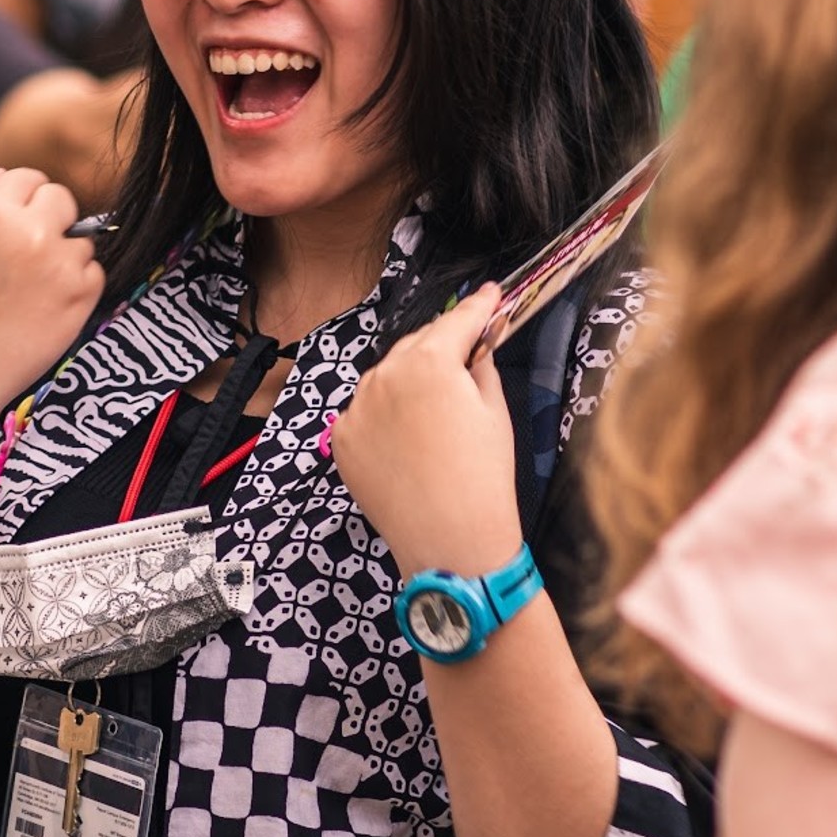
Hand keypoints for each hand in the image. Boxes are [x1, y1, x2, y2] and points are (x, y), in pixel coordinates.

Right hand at [0, 168, 104, 424]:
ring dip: (65, 258)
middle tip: (33, 249)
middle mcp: (28, 230)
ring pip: (81, 240)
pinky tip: (46, 306)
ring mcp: (59, 263)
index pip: (29, 178)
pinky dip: (78, 286)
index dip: (26, 197)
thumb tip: (7, 177)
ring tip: (31, 290)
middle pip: (62, 199)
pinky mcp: (81, 294)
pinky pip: (94, 273)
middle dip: (51, 220)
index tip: (24, 216)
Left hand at [327, 283, 523, 578]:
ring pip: (387, 376)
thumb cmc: (484, 477)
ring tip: (436, 409)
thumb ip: (482, 364)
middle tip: (467, 353)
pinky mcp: (341, 438)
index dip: (478, 306)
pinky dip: (384, 413)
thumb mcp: (495, 411)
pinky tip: (408, 437)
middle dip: (442, 346)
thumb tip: (478, 341)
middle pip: (418, 345)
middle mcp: (384, 374)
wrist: (450, 543)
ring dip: (409, 379)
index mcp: (429, 362)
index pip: (457, 320)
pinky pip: (365, 411)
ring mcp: (356, 406)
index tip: (489, 293)